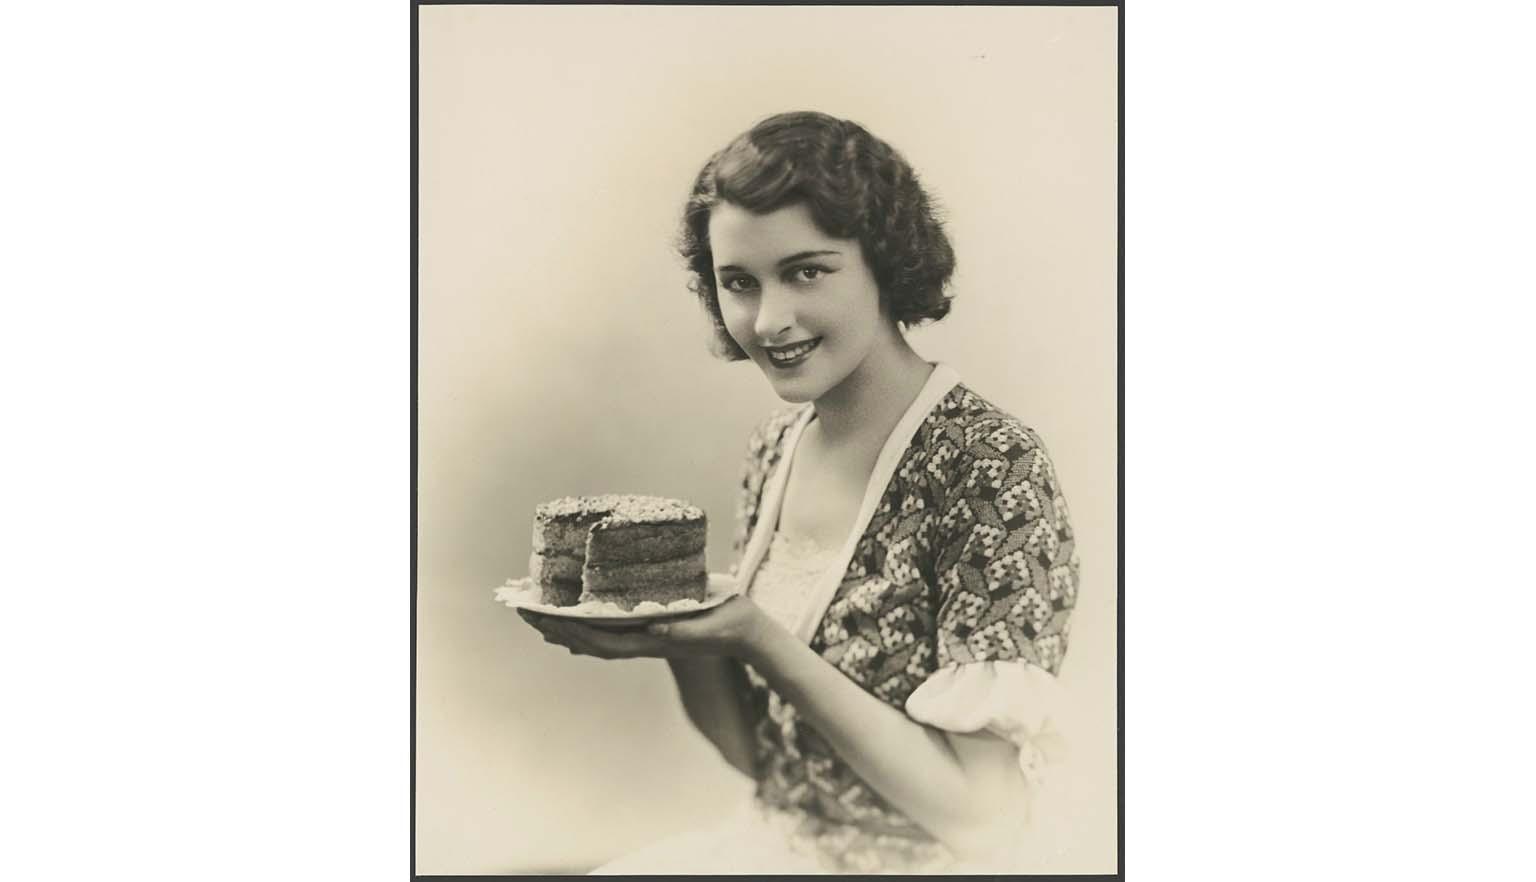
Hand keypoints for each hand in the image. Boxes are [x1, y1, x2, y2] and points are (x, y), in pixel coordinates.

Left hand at [517, 596, 772, 660]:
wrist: (746, 633)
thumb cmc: (729, 626)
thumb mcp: (708, 627)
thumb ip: (682, 633)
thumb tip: (652, 630)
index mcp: (650, 642)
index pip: (599, 640)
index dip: (568, 630)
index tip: (541, 617)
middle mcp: (641, 641)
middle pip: (588, 641)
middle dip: (555, 627)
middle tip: (523, 608)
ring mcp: (645, 637)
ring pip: (595, 636)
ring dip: (565, 627)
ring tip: (538, 613)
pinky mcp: (651, 627)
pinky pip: (610, 631)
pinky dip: (587, 626)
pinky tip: (575, 620)